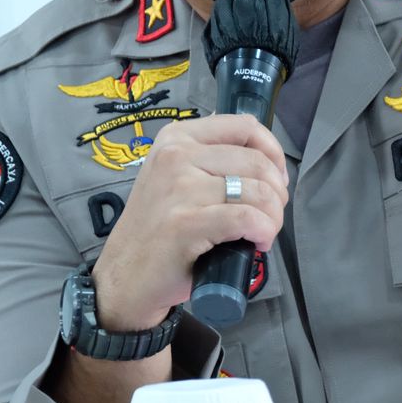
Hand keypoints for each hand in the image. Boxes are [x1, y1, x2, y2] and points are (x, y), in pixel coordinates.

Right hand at [91, 114, 288, 331]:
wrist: (125, 276)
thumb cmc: (157, 230)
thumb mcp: (174, 177)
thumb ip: (210, 160)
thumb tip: (265, 161)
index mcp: (176, 138)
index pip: (245, 127)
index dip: (273, 153)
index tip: (275, 179)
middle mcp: (176, 155)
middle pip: (257, 162)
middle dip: (277, 193)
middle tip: (269, 216)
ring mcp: (180, 188)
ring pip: (259, 191)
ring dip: (273, 217)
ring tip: (263, 232)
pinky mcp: (187, 223)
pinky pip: (248, 218)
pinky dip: (264, 232)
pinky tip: (258, 243)